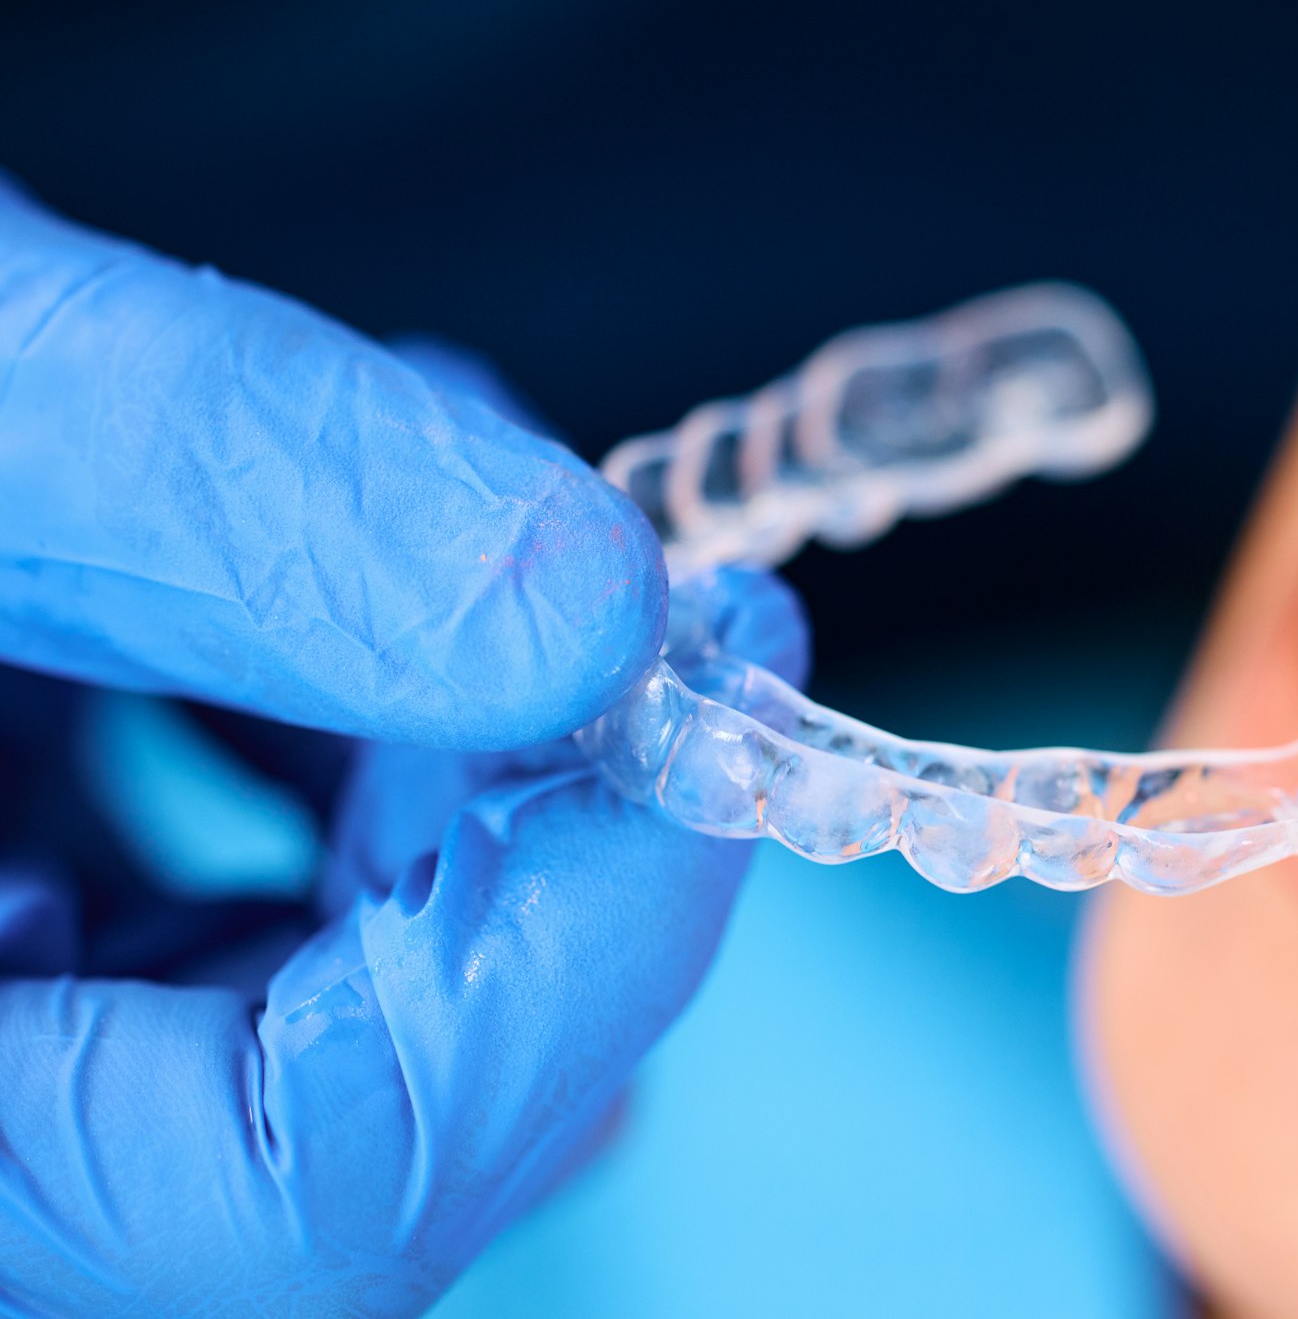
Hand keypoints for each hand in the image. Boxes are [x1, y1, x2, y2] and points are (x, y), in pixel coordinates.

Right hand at [0, 174, 806, 1314]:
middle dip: (510, 847)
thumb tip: (589, 609)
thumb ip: (220, 492)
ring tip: (416, 542)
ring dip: (421, 792)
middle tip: (593, 604)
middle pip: (335, 1122)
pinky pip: (194, 948)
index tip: (704, 724)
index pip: (311, 1206)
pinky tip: (286, 607)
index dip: (568, 971)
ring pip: (289, 1029)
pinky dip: (298, 774)